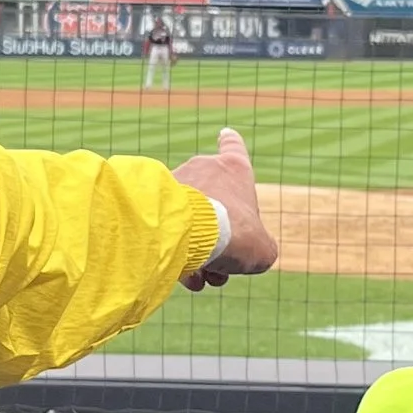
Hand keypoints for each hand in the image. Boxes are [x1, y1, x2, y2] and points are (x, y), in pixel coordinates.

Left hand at [171, 126, 278, 288]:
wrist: (191, 232)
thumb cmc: (234, 233)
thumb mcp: (261, 249)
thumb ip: (259, 249)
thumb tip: (251, 256)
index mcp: (233, 169)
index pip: (234, 147)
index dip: (232, 144)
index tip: (226, 135)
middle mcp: (201, 167)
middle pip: (214, 201)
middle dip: (220, 236)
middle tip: (220, 268)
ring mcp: (174, 181)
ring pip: (189, 219)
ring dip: (197, 249)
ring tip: (199, 278)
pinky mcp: (150, 200)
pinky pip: (166, 226)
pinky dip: (174, 249)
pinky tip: (180, 275)